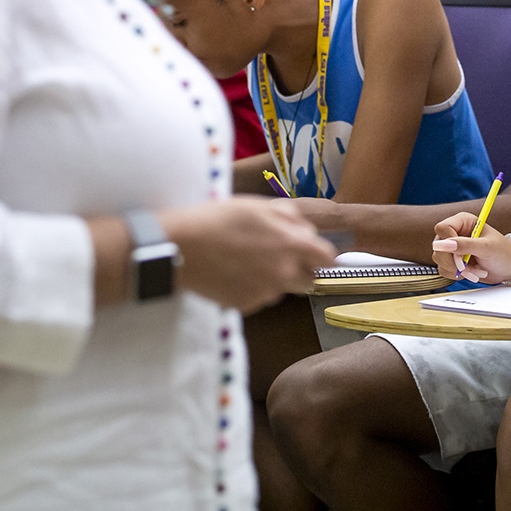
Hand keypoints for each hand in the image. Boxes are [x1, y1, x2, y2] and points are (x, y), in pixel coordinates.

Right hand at [159, 197, 336, 313]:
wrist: (183, 247)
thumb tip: (306, 230)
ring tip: (246, 263)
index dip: (322, 256)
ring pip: (282, 289)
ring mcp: (267, 291)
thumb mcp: (258, 205)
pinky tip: (233, 274)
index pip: (327, 258)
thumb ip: (290, 217)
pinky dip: (252, 288)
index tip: (315, 255)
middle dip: (300, 270)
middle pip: (309, 280)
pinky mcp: (248, 305)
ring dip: (274, 279)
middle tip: (277, 258)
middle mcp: (286, 271)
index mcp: (293, 243)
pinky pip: (259, 298)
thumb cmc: (219, 219)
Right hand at [431, 214, 510, 283]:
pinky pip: (444, 269)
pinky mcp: (453, 261)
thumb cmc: (503, 252)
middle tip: (468, 266)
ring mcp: (453, 248)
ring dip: (457, 269)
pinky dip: (457, 275)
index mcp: (463, 221)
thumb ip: (465, 245)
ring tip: (475, 270)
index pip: (442, 228)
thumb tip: (444, 244)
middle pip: (438, 246)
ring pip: (439, 259)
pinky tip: (471, 273)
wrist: (510, 267)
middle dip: (453, 261)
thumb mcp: (487, 247)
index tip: (459, 253)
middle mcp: (455, 233)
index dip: (447, 242)